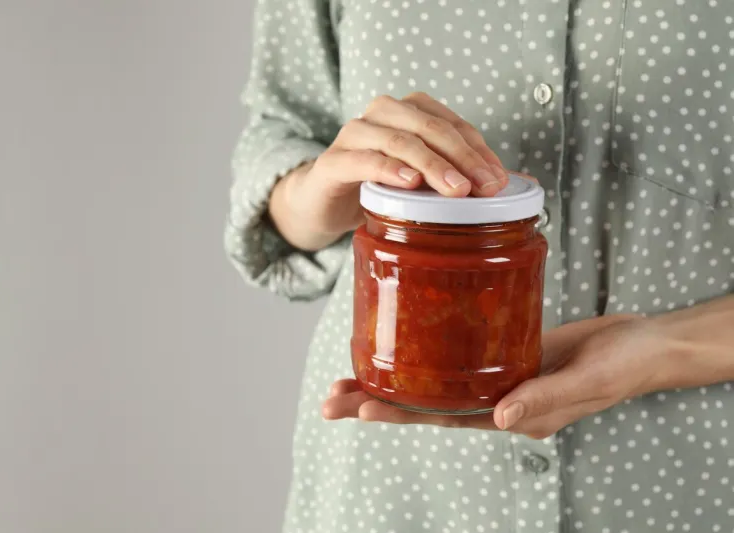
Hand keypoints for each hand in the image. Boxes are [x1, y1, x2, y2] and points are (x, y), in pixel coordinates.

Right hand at [269, 92, 509, 250]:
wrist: (321, 203)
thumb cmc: (376, 189)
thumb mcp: (420, 182)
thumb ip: (455, 177)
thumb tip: (511, 185)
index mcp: (408, 111)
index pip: (453, 125)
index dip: (479, 152)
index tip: (499, 182)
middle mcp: (381, 114)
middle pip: (430, 127)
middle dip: (462, 157)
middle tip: (484, 188)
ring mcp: (354, 135)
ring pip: (401, 141)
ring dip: (433, 165)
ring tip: (456, 190)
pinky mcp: (332, 161)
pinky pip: (364, 160)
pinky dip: (389, 169)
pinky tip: (409, 183)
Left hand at [323, 313, 673, 438]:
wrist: (641, 344)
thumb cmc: (622, 366)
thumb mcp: (587, 381)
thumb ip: (545, 399)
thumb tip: (498, 420)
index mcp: (511, 414)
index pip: (443, 417)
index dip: (400, 413)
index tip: (360, 408)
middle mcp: (495, 400)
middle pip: (425, 403)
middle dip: (377, 401)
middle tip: (331, 398)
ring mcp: (495, 374)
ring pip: (434, 379)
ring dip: (392, 377)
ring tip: (348, 375)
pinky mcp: (500, 349)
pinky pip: (455, 352)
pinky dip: (425, 349)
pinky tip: (400, 339)